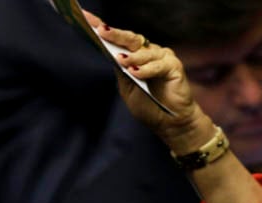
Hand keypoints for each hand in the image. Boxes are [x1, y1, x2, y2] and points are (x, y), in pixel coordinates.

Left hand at [84, 10, 216, 155]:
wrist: (170, 123)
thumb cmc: (149, 106)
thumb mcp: (128, 88)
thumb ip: (121, 72)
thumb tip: (110, 55)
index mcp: (136, 55)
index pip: (119, 40)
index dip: (105, 30)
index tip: (88, 21)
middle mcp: (149, 52)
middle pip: (131, 39)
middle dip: (115, 34)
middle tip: (102, 30)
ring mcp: (162, 57)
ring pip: (144, 52)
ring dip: (132, 57)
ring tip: (121, 60)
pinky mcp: (173, 66)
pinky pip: (158, 66)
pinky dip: (146, 69)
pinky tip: (136, 72)